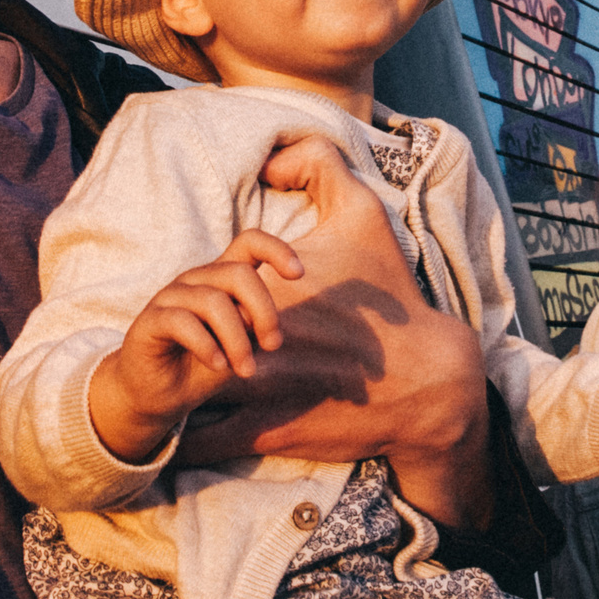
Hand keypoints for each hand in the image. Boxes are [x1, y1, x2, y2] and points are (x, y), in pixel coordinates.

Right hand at [88, 230, 303, 463]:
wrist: (160, 395)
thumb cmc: (204, 365)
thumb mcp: (241, 345)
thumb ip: (254, 325)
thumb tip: (261, 318)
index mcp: (222, 278)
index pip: (249, 242)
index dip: (277, 249)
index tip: (299, 273)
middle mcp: (196, 279)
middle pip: (239, 273)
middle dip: (264, 311)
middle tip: (272, 346)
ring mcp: (170, 296)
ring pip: (213, 301)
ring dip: (237, 340)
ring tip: (245, 370)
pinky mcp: (150, 320)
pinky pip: (184, 322)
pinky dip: (207, 346)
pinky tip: (218, 366)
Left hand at [175, 137, 496, 526]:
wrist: (426, 380)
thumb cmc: (392, 298)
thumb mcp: (364, 215)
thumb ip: (319, 167)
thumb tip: (272, 159)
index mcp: (265, 291)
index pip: (204, 286)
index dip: (201, 293)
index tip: (204, 300)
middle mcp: (252, 339)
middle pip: (188, 337)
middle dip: (180, 339)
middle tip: (182, 343)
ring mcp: (256, 390)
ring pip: (184, 392)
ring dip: (173, 389)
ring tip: (172, 385)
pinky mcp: (267, 433)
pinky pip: (204, 439)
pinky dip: (186, 437)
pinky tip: (180, 429)